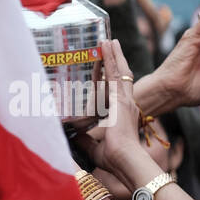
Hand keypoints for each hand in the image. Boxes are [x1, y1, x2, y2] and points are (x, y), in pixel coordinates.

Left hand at [77, 39, 142, 178]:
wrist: (125, 160)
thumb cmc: (114, 158)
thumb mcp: (94, 146)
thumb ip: (84, 139)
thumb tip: (73, 135)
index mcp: (120, 114)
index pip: (114, 90)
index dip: (109, 78)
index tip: (103, 68)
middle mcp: (126, 104)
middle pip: (119, 76)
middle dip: (114, 60)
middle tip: (108, 45)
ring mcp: (125, 99)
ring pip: (119, 71)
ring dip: (113, 54)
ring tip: (108, 40)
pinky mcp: (122, 98)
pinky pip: (117, 72)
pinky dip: (112, 57)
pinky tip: (108, 45)